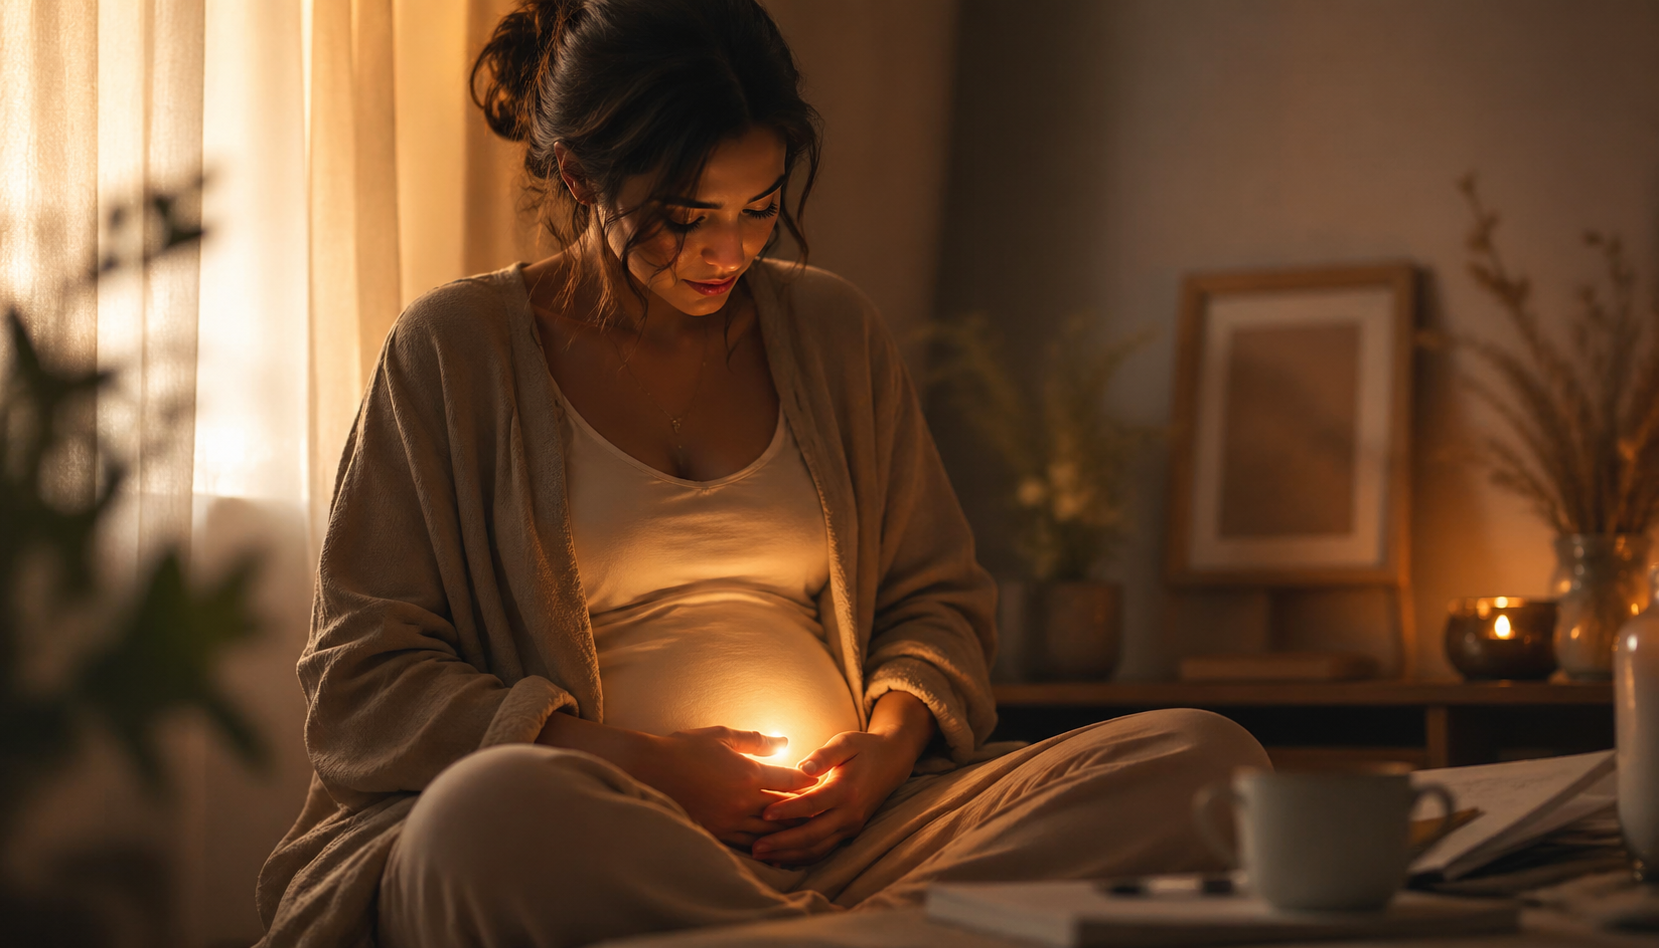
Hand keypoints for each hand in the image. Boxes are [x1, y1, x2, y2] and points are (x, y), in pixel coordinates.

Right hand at [631, 726, 816, 847]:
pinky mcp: (715, 833)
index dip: (809, 781)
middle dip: (804, 811)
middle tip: (822, 811)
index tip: (821, 780)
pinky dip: (763, 847)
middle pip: (785, 811)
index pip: (790, 781)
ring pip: (769, 833)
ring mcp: (729, 821)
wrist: (648, 770)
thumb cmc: (685, 747)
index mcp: (748, 774)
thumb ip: (756, 741)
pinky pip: (747, 845)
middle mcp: (742, 801)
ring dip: (787, 833)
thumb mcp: (722, 736)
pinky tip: (773, 851)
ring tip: (804, 834)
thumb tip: (784, 741)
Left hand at [751, 692, 935, 864]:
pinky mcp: (849, 832)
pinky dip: (801, 858)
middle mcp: (850, 813)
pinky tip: (779, 860)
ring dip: (788, 855)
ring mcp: (851, 826)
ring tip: (760, 855)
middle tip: (755, 847)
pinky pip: (823, 850)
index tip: (763, 813)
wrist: (893, 761)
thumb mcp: (845, 742)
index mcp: (847, 789)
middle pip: (812, 834)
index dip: (788, 810)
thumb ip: (824, 754)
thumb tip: (802, 767)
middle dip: (782, 843)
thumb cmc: (864, 747)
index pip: (813, 804)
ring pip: (817, 848)